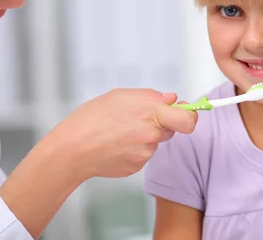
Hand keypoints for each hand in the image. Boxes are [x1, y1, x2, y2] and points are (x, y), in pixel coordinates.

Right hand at [51, 88, 197, 179]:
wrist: (71, 149)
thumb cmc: (92, 118)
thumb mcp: (121, 95)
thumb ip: (151, 96)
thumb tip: (171, 99)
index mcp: (151, 112)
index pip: (188, 119)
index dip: (190, 115)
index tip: (186, 111)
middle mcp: (152, 135)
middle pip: (171, 129)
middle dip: (161, 123)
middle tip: (137, 118)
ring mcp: (145, 153)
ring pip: (155, 141)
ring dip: (144, 135)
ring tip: (119, 130)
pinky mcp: (136, 167)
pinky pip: (143, 154)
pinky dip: (134, 148)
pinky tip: (115, 143)